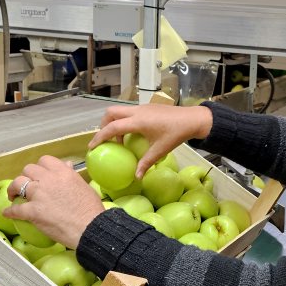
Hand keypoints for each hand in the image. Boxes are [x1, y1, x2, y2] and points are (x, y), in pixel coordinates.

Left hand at [2, 156, 105, 248]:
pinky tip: (7, 213)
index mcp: (63, 172)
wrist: (90, 228)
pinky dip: (10, 211)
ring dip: (13, 189)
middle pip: (28, 169)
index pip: (45, 160)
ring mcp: (39, 194)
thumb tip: (67, 165)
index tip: (39, 175)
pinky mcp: (33, 211)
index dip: (39, 167)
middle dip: (26, 176)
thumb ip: (72, 175)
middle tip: (27, 186)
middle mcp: (49, 179)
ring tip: (13, 196)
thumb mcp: (84, 186)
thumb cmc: (91, 210)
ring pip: (18, 183)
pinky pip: (16, 209)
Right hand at [89, 104, 212, 177]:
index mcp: (138, 121)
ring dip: (114, 122)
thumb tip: (136, 177)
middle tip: (105, 140)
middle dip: (103, 125)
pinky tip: (131, 134)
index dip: (100, 137)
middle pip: (110, 113)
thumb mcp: (160, 150)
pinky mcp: (147, 107)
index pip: (112, 127)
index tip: (92, 146)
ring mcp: (141, 107)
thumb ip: (146, 163)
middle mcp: (137, 111)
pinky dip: (124, 120)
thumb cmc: (176, 134)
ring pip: (119, 110)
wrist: (192, 119)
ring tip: (118, 139)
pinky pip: (128, 111)